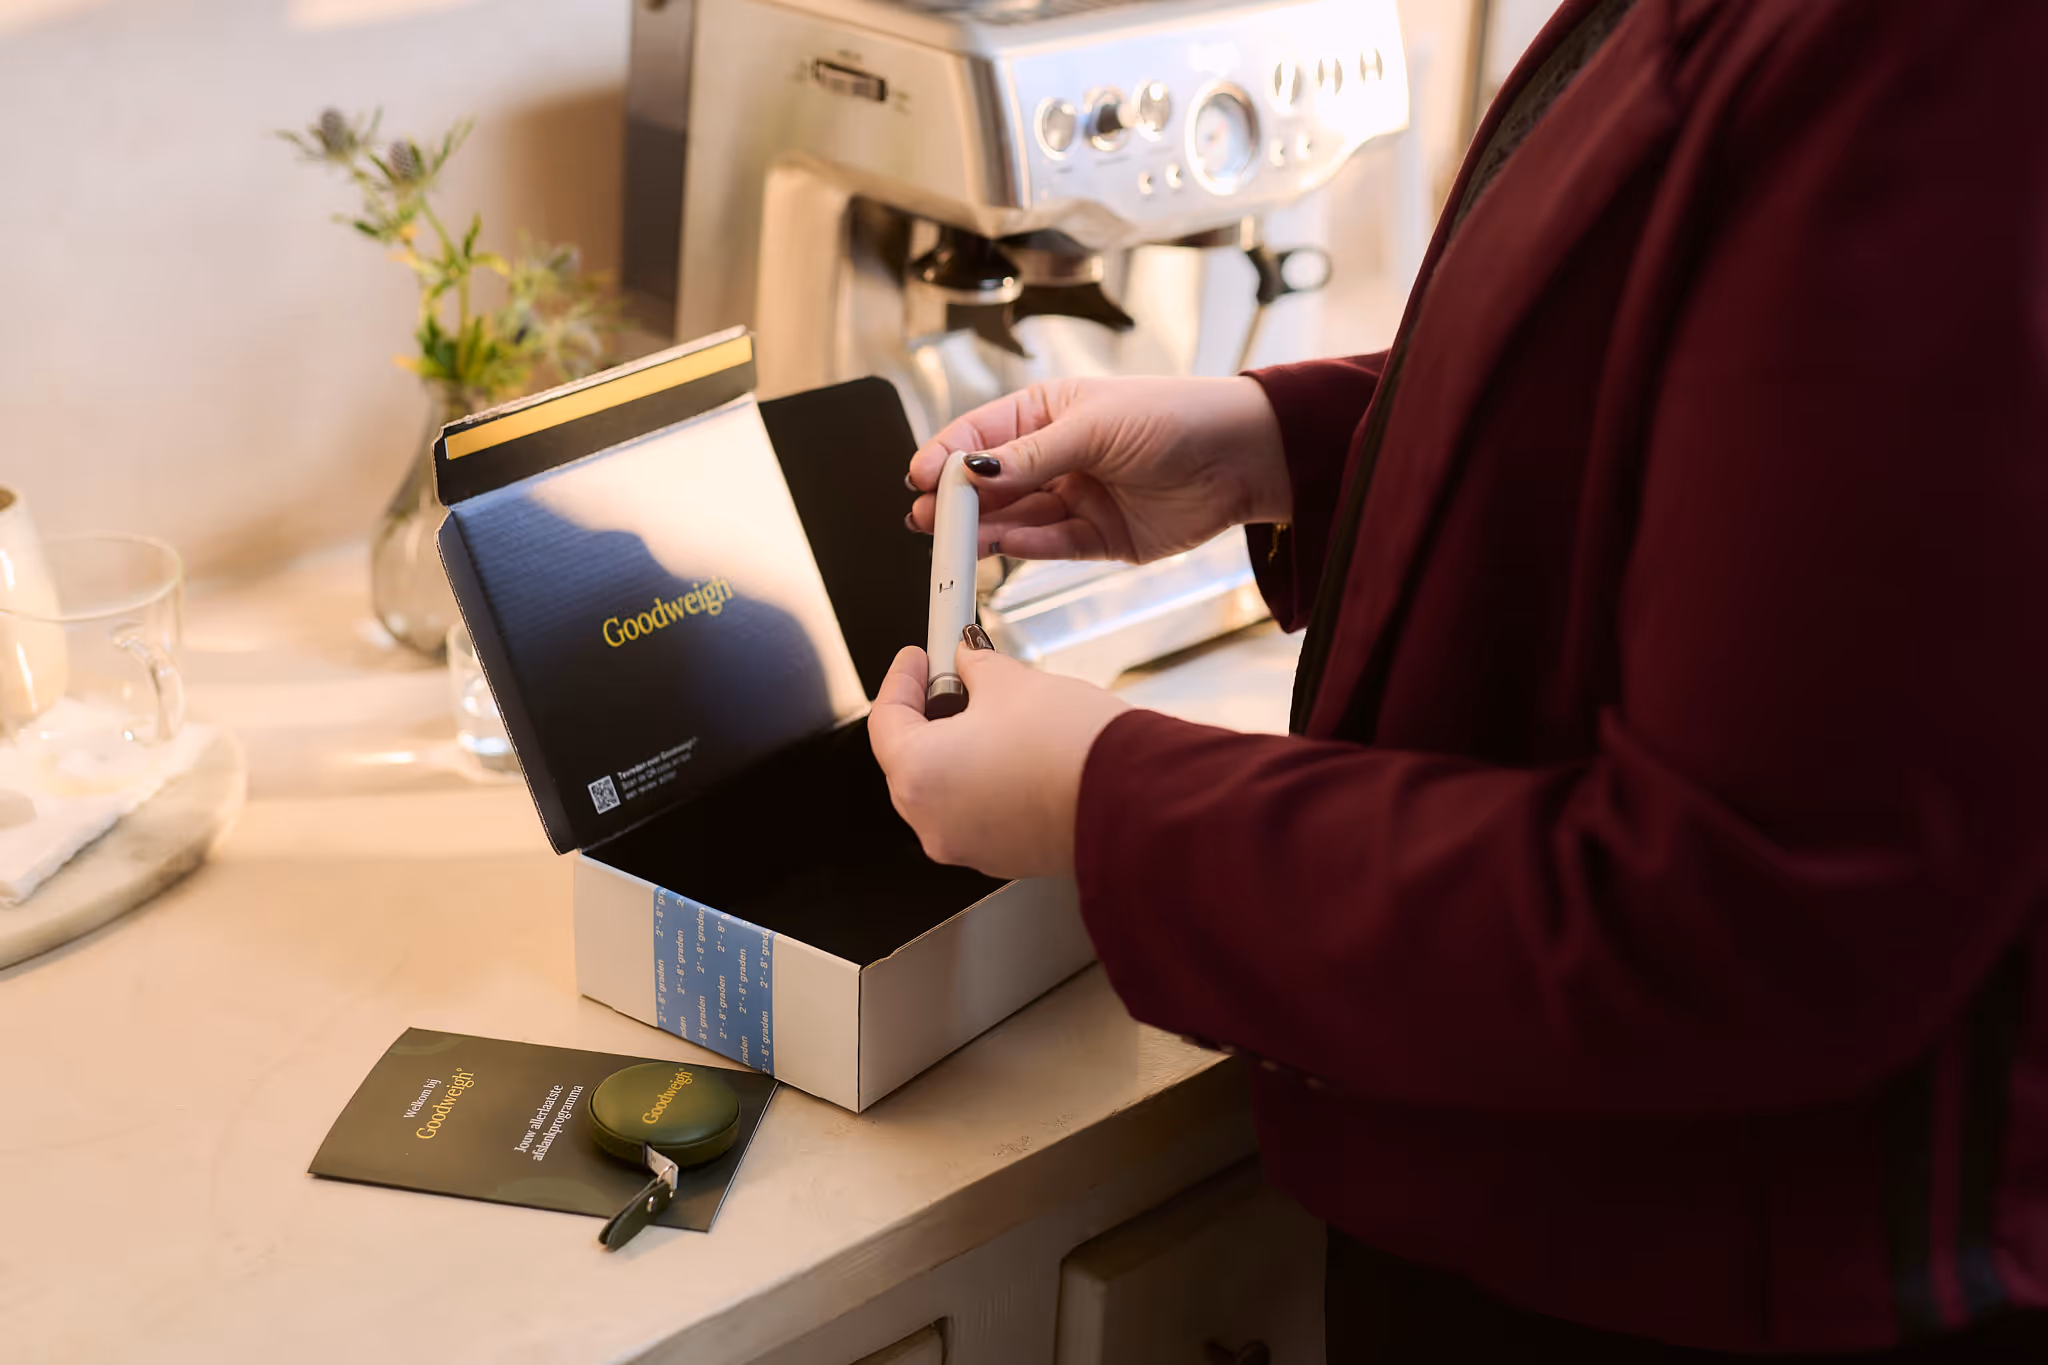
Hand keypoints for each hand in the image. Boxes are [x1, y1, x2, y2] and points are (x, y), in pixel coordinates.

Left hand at [868, 638, 1130, 878]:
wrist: (1130, 798)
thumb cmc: (1071, 750)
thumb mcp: (1011, 683)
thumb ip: (974, 667)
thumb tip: (966, 659)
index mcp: (918, 775)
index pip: (885, 718)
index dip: (902, 678)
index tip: (917, 656)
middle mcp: (931, 820)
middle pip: (910, 756)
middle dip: (931, 713)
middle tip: (954, 677)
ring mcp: (965, 844)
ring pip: (945, 786)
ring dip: (960, 747)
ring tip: (994, 712)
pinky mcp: (1001, 856)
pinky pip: (977, 810)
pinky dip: (985, 780)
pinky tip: (1016, 752)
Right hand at [905, 375, 1288, 563]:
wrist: (1242, 457)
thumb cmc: (1176, 416)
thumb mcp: (1093, 427)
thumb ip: (1031, 455)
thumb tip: (972, 470)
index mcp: (1049, 412)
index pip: (982, 434)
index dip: (948, 454)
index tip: (918, 475)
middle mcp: (1058, 456)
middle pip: (993, 482)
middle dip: (957, 499)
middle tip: (924, 516)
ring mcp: (1076, 498)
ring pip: (1017, 518)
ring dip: (984, 528)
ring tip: (949, 538)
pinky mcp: (1099, 538)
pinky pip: (1051, 545)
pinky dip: (1024, 548)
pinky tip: (998, 547)